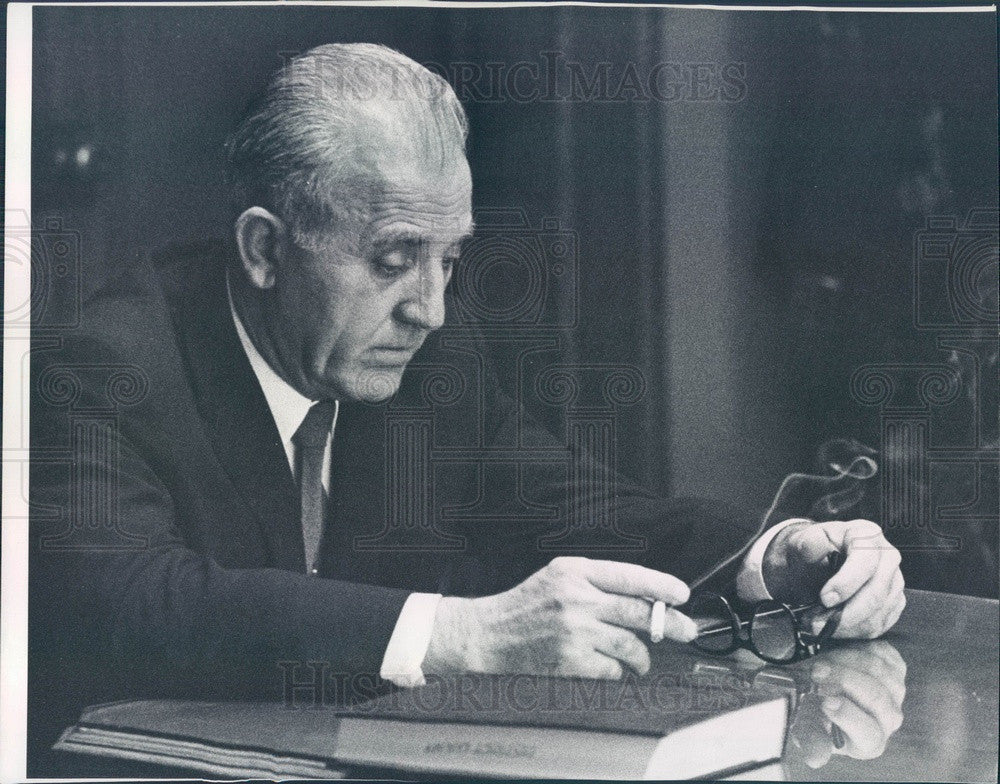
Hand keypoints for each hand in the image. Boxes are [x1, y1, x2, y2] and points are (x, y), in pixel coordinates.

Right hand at [423, 557, 696, 678]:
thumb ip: (596, 581)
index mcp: (574, 571)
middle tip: (687, 630)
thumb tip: (646, 596)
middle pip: (640, 612)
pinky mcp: (570, 661)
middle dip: (670, 624)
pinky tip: (611, 669)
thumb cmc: (525, 606)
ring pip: (631, 646)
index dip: (662, 585)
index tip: (682, 594)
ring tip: (641, 660)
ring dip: (642, 657)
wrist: (488, 635)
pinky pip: (613, 670)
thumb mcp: (558, 577)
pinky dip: (617, 673)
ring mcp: (574, 631)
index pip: (630, 575)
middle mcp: (576, 598)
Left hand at [764, 519, 904, 638]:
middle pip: (877, 592)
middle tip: (817, 621)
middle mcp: (887, 556)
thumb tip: (812, 544)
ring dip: (847, 625)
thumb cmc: (811, 552)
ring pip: (879, 613)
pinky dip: (855, 631)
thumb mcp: (803, 542)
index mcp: (866, 534)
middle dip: (846, 613)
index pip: (866, 561)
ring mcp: (894, 581)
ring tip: (821, 624)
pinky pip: (880, 625)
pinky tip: (836, 627)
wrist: (815, 563)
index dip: (846, 583)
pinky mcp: (893, 602)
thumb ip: (807, 543)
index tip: (824, 599)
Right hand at [790, 640, 906, 767]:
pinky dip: (857, 649)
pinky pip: (882, 652)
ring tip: (821, 662)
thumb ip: (811, 739)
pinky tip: (840, 656)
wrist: (826, 687)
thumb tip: (815, 759)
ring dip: (844, 661)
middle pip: (876, 696)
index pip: (868, 732)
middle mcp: (889, 719)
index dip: (848, 716)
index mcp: (870, 741)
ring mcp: (896, 692)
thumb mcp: (806, 726)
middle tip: (816, 671)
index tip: (824, 701)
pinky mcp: (896, 667)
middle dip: (843, 680)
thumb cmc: (816, 710)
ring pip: (878, 670)